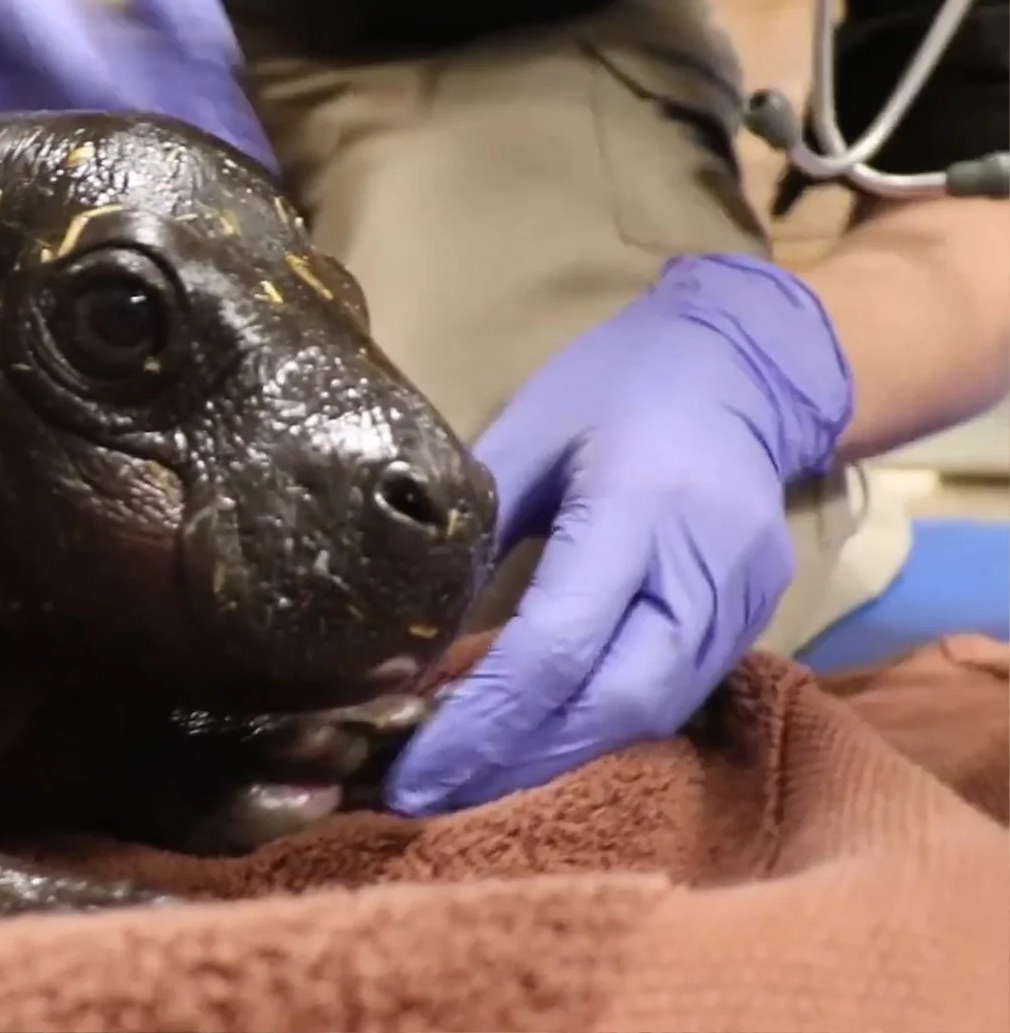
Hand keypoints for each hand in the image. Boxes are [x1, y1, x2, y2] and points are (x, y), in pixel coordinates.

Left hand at [385, 254, 855, 813]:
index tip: (411, 770)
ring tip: (467, 785)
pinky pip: (674, 699)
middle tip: (425, 798)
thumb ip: (475, 526)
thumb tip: (413, 623)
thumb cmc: (618, 384)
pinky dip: (599, 732)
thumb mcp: (529, 429)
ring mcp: (741, 602)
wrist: (748, 365)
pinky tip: (535, 747)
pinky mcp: (754, 621)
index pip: (558, 645)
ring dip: (554, 759)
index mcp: (640, 506)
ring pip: (648, 714)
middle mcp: (702, 568)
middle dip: (514, 762)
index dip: (482, 720)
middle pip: (614, 702)